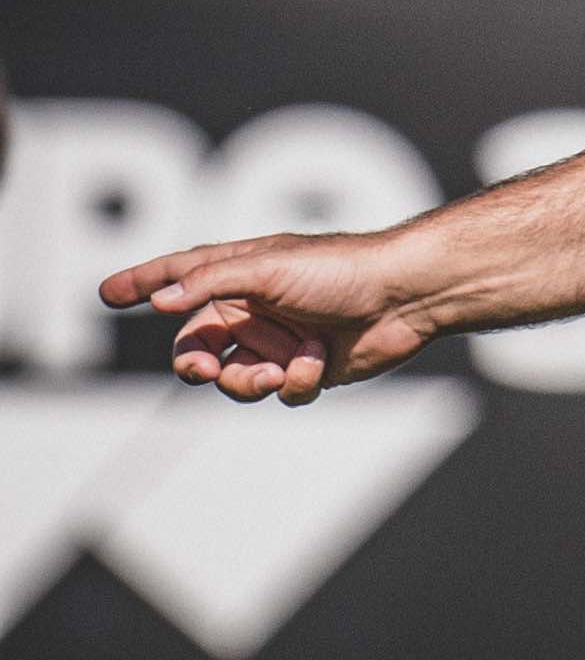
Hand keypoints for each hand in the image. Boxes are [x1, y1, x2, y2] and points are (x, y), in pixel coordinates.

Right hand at [98, 230, 438, 403]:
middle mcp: (252, 307)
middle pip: (200, 346)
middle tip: (201, 370)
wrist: (405, 297)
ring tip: (280, 367)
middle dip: (198, 363)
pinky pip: (281, 391)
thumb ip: (211, 283)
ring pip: (236, 378)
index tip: (105, 293)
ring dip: (251, 379)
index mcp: (237, 274)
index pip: (177, 278)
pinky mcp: (307, 369)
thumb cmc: (339, 269)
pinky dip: (295, 381)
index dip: (142, 284)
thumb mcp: (269, 268)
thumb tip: (160, 300)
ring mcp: (279, 340)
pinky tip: (318, 361)